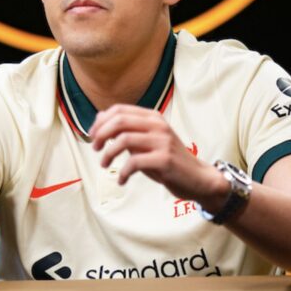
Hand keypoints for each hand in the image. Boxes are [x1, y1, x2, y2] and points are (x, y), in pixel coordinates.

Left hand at [89, 104, 228, 206]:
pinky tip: (121, 180)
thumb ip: (129, 131)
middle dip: (101, 135)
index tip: (93, 135)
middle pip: (119, 121)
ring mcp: (162, 141)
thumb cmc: (168, 161)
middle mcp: (158, 125)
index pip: (119, 109)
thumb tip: (100, 122)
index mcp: (153, 117)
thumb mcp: (148, 141)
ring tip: (104, 165)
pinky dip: (122, 173)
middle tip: (96, 149)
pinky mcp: (164, 159)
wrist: (198, 178)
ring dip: (108, 154)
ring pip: (124, 140)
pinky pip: (134, 162)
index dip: (101, 121)